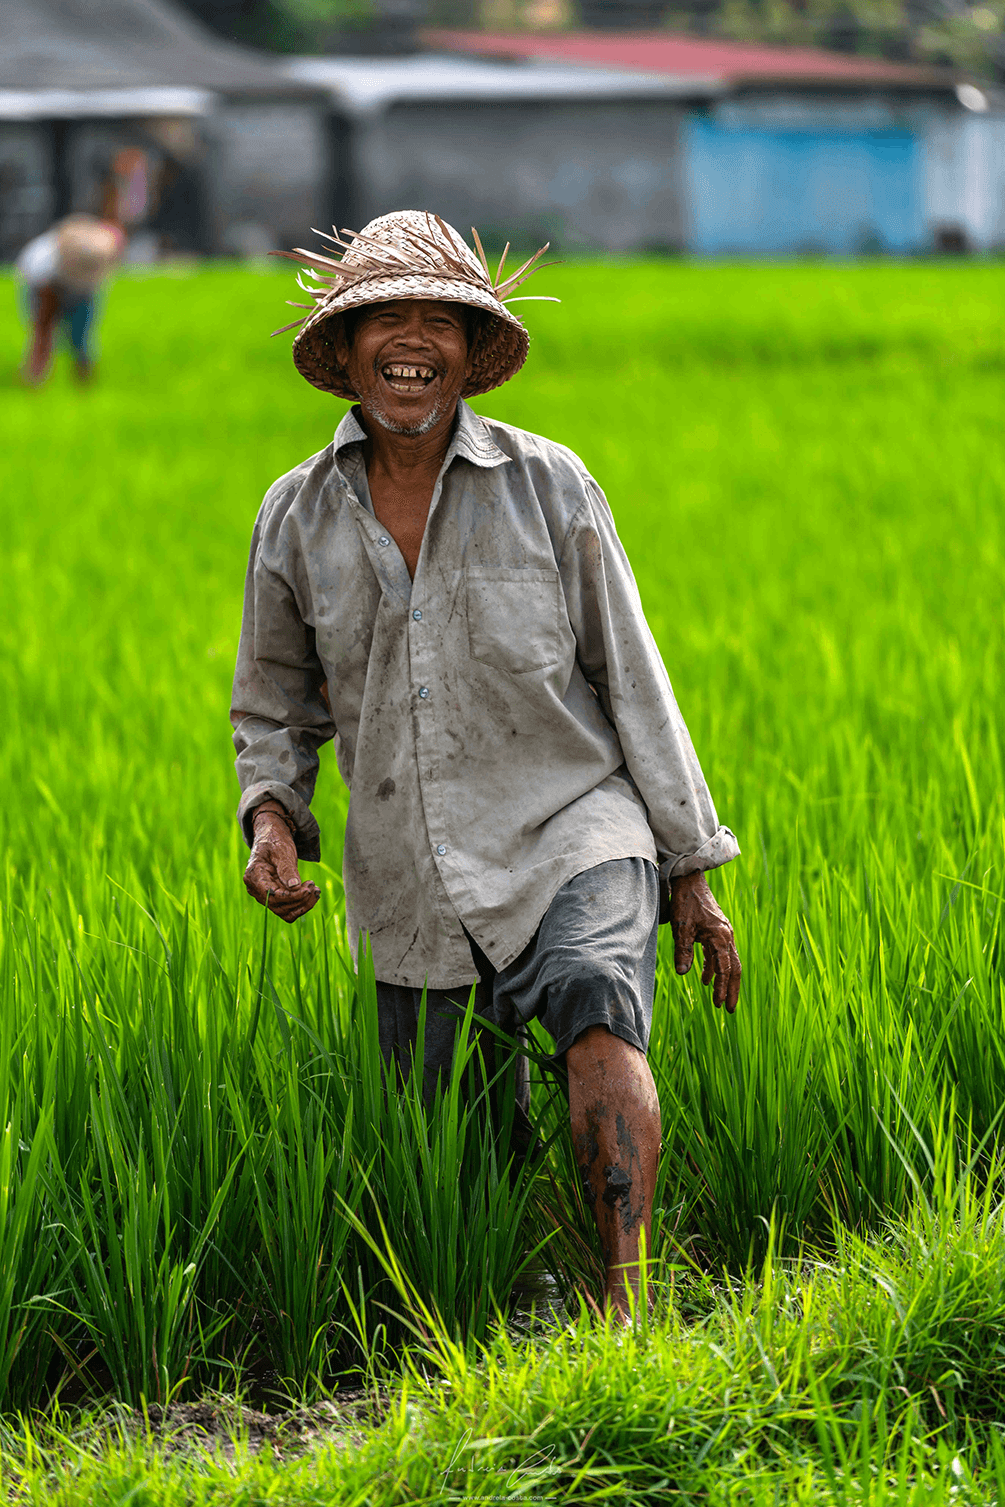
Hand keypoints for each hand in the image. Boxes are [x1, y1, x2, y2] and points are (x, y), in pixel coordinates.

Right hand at [243, 808, 320, 922]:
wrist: (272, 837)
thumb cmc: (275, 841)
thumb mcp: (281, 851)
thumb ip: (287, 869)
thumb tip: (294, 887)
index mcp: (254, 876)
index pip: (272, 895)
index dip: (291, 896)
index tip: (308, 889)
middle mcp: (256, 889)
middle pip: (279, 906)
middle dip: (300, 900)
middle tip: (314, 887)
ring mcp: (264, 894)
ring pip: (284, 912)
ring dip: (302, 905)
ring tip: (315, 890)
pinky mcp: (274, 896)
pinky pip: (287, 908)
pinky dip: (300, 904)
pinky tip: (311, 893)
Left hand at [669, 870, 740, 1012]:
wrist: (689, 878)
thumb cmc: (685, 901)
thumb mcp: (681, 927)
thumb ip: (683, 950)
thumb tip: (682, 973)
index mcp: (721, 937)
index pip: (725, 969)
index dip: (722, 988)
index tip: (718, 1004)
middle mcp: (726, 936)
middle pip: (733, 968)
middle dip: (730, 989)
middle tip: (728, 1009)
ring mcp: (722, 933)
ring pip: (727, 962)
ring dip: (722, 980)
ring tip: (717, 998)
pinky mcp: (716, 930)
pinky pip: (719, 953)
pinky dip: (713, 967)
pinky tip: (704, 977)